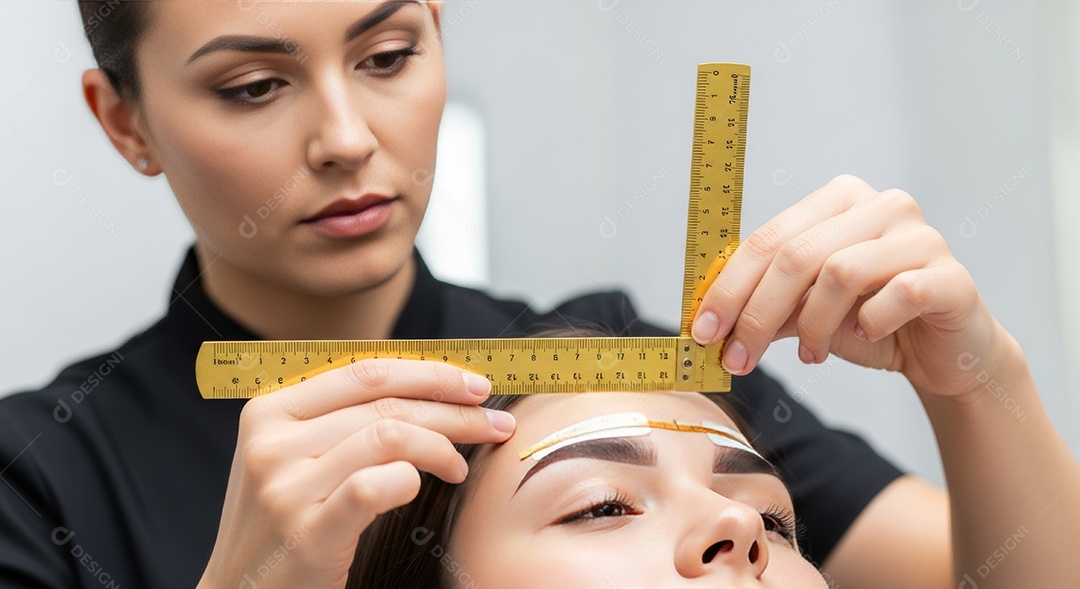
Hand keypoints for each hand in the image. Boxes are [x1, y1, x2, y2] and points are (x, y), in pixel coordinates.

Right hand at [197, 359, 512, 588]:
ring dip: (442, 447)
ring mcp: (284, 486)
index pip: (366, 371)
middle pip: (386, 403)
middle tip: (494, 423)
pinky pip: (377, 485)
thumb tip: (431, 384)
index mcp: (270, 410)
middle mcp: (271, 441)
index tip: (475, 384)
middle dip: (454, 409)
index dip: (430, 373)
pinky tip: (425, 487)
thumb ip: (344, 418)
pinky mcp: (305, 531)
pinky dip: (411, 479)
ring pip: (389, 436)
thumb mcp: (297, 457)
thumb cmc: (286, 522)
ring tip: (458, 466)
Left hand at [691, 174, 1008, 398]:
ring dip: (813, 325)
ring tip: (810, 354)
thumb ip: (766, 306)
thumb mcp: (806, 312)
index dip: (729, 287)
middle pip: (797, 256)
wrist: (942, 354)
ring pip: (840, 272)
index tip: (703, 330)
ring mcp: (920, 236)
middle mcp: (881, 205)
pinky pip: (897, 294)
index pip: (768, 239)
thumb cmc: (870, 323)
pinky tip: (864, 338)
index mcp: (838, 200)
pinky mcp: (951, 275)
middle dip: (756, 314)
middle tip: (738, 358)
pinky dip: (870, 323)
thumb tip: (710, 322)